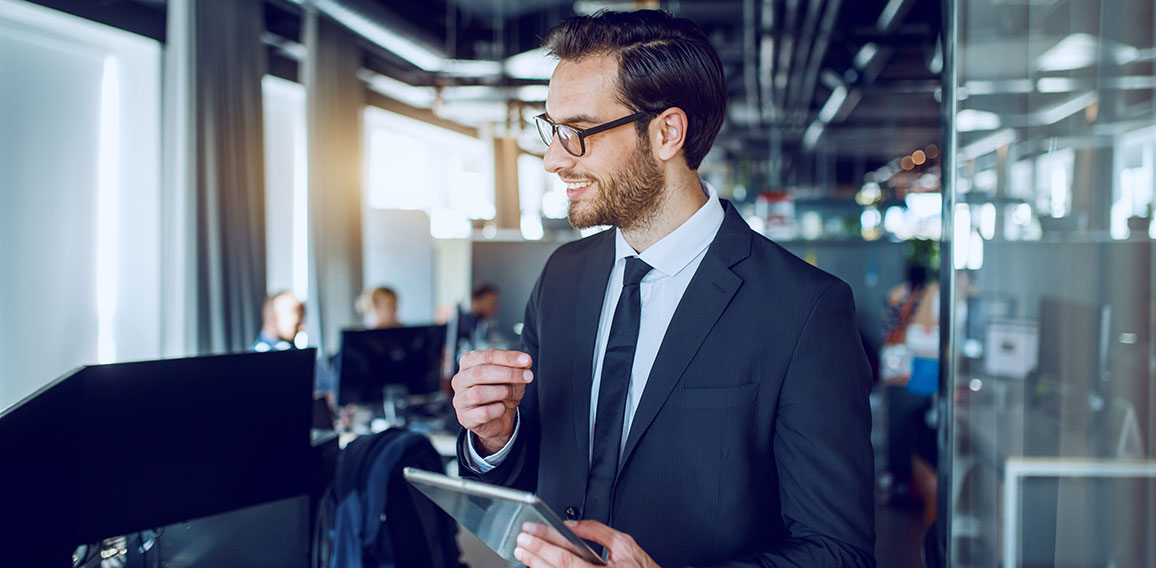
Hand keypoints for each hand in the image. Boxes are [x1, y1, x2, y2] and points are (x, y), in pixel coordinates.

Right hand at [451, 349, 532, 454]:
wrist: (498, 419)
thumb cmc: (501, 392)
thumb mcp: (512, 377)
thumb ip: (517, 367)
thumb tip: (525, 361)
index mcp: (468, 363)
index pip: (486, 356)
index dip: (508, 358)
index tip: (526, 360)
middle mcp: (460, 380)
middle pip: (480, 372)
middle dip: (508, 374)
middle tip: (527, 376)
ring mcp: (460, 400)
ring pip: (479, 393)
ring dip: (503, 392)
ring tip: (511, 393)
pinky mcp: (465, 418)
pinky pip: (484, 413)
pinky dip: (498, 410)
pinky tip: (502, 408)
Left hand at [514, 521, 659, 567]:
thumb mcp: (625, 544)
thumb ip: (597, 531)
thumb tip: (571, 525)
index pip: (566, 557)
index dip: (544, 543)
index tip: (529, 532)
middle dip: (534, 554)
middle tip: (520, 542)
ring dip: (537, 567)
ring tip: (524, 555)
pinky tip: (538, 567)